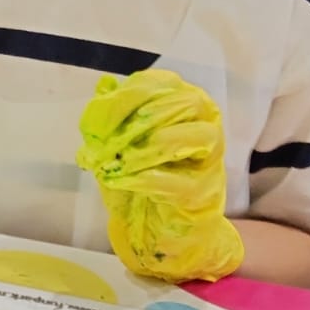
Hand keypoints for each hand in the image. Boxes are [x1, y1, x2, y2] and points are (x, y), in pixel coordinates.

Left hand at [76, 69, 242, 282]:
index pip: (163, 83)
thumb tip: (104, 84)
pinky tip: (121, 179)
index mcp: (184, 102)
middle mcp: (206, 124)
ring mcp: (211, 159)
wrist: (155, 226)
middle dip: (142, 116)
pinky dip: (146, 179)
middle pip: (185, 104)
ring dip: (152, 145)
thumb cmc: (139, 174)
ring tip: (119, 157)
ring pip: (197, 137)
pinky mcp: (204, 194)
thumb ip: (110, 113)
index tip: (99, 112)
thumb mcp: (116, 140)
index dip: (129, 94)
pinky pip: (181, 182)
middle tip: (108, 135)